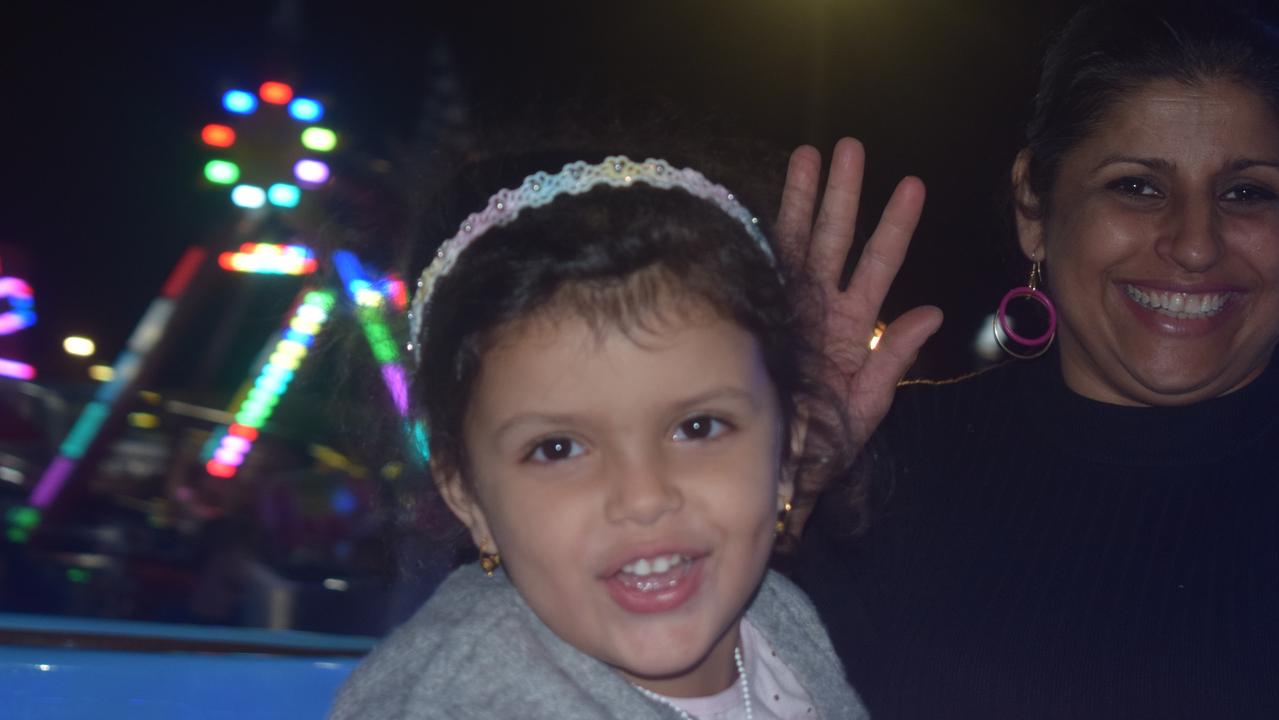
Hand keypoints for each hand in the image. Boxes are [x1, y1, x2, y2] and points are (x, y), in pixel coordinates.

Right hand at [776, 138, 942, 448]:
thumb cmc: (822, 448)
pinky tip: (761, 202)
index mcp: (854, 328)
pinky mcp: (759, 321)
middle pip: (835, 240)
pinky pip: (762, 273)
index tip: (911, 184)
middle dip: (843, 194)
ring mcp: (788, 312)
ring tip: (809, 155)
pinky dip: (763, 238)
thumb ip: (893, 357)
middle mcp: (821, 311)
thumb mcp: (866, 405)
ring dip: (803, 200)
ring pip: (797, 246)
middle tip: (850, 147)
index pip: (878, 265)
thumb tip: (930, 313)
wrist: (775, 477)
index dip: (894, 226)